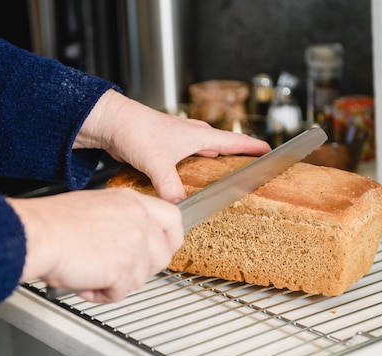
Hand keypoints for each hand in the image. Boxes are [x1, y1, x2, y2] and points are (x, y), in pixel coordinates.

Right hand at [7, 188, 182, 302]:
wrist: (37, 234)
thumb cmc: (53, 222)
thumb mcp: (96, 206)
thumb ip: (121, 221)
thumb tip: (129, 243)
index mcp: (132, 201)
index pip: (173, 219)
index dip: (170, 239)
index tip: (162, 249)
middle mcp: (139, 219)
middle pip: (163, 254)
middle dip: (142, 269)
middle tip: (118, 271)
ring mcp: (134, 244)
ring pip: (141, 278)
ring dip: (117, 283)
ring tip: (91, 275)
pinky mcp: (123, 269)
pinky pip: (121, 293)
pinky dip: (102, 295)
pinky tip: (85, 284)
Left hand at [75, 89, 270, 201]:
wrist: (111, 121)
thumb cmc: (135, 130)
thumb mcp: (156, 162)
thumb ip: (170, 185)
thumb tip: (180, 207)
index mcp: (197, 135)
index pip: (233, 141)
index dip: (252, 146)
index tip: (269, 150)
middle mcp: (190, 135)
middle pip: (222, 143)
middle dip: (237, 151)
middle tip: (250, 161)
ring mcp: (177, 139)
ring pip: (204, 147)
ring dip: (215, 156)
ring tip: (224, 166)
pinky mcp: (164, 146)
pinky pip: (188, 154)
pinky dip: (195, 161)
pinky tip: (189, 171)